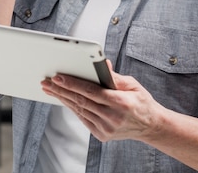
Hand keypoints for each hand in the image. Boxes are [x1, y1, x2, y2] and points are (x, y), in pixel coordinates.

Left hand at [40, 62, 163, 142]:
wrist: (151, 126)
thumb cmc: (141, 102)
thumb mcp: (133, 84)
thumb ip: (114, 76)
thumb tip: (101, 64)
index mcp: (121, 103)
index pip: (91, 91)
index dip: (72, 83)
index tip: (58, 76)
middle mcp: (112, 117)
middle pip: (81, 101)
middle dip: (61, 90)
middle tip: (46, 82)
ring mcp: (106, 128)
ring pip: (79, 110)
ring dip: (63, 98)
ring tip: (50, 89)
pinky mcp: (102, 135)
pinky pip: (83, 118)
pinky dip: (72, 107)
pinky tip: (64, 99)